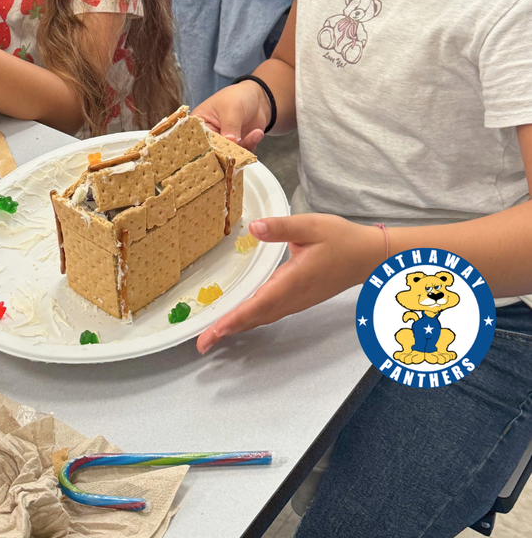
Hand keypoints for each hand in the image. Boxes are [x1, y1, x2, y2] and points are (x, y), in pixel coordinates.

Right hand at [193, 80, 269, 148]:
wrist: (258, 99)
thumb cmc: (238, 97)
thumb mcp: (231, 108)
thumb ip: (230, 126)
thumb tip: (230, 141)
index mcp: (200, 123)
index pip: (199, 139)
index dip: (206, 147)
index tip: (219, 149)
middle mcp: (209, 136)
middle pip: (212, 151)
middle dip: (227, 150)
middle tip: (240, 142)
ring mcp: (223, 143)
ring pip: (229, 155)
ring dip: (243, 146)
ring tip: (255, 133)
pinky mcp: (237, 148)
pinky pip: (242, 155)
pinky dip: (250, 145)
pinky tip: (257, 133)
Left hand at [197, 214, 384, 353]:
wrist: (366, 257)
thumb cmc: (340, 239)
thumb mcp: (310, 226)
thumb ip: (281, 227)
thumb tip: (254, 228)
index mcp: (293, 280)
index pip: (259, 303)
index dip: (236, 317)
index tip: (217, 330)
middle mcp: (292, 297)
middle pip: (256, 317)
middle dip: (228, 330)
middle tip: (203, 343)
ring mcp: (296, 301)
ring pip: (262, 318)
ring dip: (237, 327)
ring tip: (214, 335)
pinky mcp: (298, 300)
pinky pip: (269, 314)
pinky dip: (250, 319)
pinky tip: (239, 319)